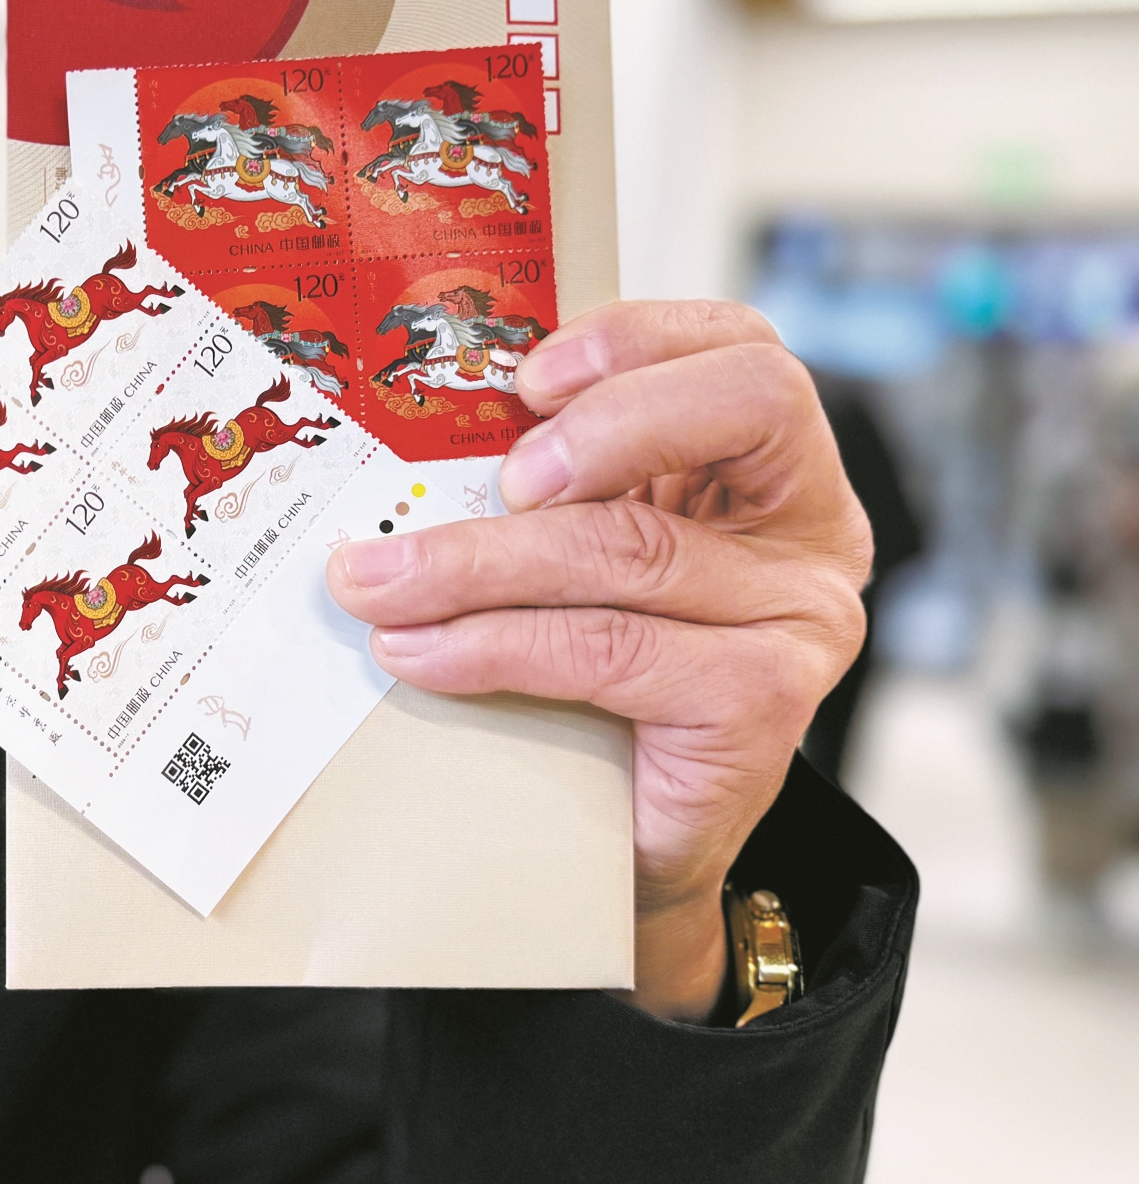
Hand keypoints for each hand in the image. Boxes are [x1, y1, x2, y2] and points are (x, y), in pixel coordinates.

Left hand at [327, 302, 871, 1021]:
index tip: (529, 373)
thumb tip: (403, 440)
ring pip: (631, 548)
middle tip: (485, 477)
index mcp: (771, 468)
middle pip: (731, 417)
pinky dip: (494, 646)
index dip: (639, 340)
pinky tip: (420, 651)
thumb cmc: (593, 678)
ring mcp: (796, 619)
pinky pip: (608, 650)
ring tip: (376, 582)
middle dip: (593, 430)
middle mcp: (808, 532)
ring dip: (478, 561)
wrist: (623, 843)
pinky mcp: (760, 703)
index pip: (740, 351)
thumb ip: (543, 484)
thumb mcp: (575, 552)